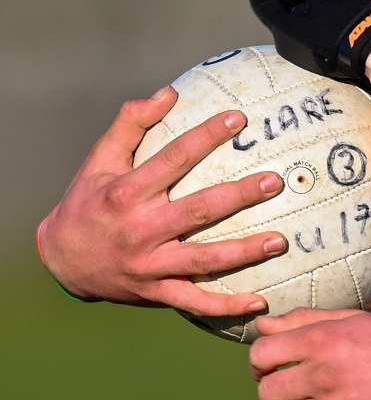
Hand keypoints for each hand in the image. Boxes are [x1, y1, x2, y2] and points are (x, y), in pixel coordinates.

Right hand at [36, 88, 286, 314]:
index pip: (174, 158)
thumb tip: (168, 93)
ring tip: (280, 241)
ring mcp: (149, 264)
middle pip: (198, 210)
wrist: (60, 259)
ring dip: (244, 252)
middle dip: (239, 196)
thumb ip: (130, 123)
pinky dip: (226, 306)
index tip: (239, 119)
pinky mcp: (155, 292)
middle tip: (274, 181)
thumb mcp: (99, 160)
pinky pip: (194, 301)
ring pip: (203, 259)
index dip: (206, 136)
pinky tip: (259, 302)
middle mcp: (139, 229)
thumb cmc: (87, 201)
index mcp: (127, 192)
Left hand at [249, 309, 370, 399]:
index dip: (258, 364)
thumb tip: (262, 327)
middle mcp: (327, 374)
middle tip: (281, 397)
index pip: (262, 354)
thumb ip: (307, 320)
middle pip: (266, 393)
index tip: (267, 371)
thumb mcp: (356, 322)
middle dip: (268, 395)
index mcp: (326, 340)